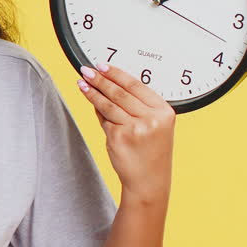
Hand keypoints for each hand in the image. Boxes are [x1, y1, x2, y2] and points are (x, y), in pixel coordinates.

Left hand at [75, 63, 174, 200]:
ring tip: (82, 82)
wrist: (149, 181)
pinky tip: (89, 100)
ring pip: (109, 104)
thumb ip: (138, 106)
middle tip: (87, 70)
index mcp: (164, 112)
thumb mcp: (154, 126)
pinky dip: (96, 110)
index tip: (103, 65)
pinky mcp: (119, 138)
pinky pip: (104, 120)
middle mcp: (152, 118)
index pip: (137, 85)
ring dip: (93, 92)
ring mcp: (135, 128)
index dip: (117, 73)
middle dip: (101, 79)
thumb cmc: (151, 153)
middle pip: (120, 92)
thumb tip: (111, 85)